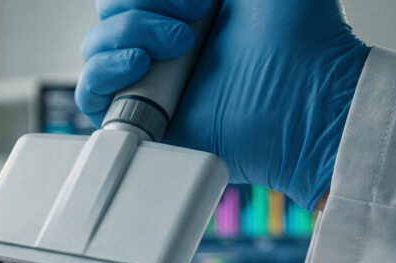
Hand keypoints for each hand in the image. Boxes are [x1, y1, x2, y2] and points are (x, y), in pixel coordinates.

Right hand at [76, 0, 369, 209]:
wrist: (306, 99)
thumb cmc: (303, 41)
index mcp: (188, 7)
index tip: (201, 1)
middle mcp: (163, 43)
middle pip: (108, 13)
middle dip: (142, 8)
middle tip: (193, 25)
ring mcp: (148, 80)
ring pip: (95, 47)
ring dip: (128, 35)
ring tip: (178, 49)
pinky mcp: (140, 119)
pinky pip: (89, 94)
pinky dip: (103, 73)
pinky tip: (139, 68)